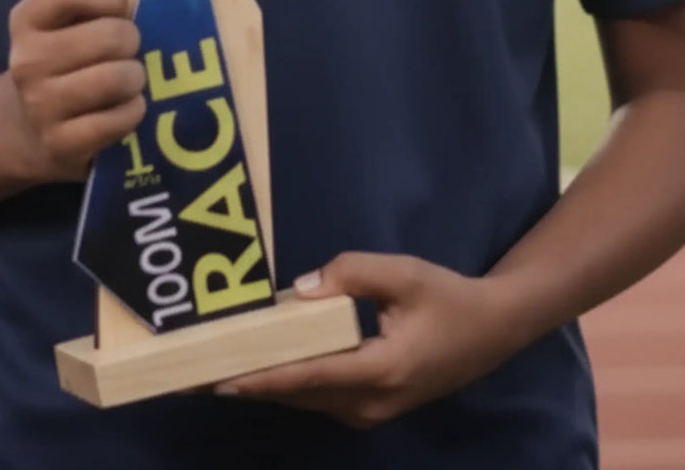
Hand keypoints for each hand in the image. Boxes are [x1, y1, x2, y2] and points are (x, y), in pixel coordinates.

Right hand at [6, 0, 144, 183]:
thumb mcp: (68, 22)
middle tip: (126, 52)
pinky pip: (119, 119)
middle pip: (109, 37)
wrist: (32, 127)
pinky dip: (133, 111)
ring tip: (128, 80)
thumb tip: (148, 6)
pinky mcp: (61, 144)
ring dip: (134, 78)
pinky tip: (125, 108)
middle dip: (130, 41)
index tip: (118, 9)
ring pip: (117, 79)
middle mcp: (27, 61)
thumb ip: (97, 5)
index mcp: (26, 20)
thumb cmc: (68, 60)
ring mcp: (40, 106)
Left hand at [216, 253, 520, 429]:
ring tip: (210, 370)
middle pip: (296, 392)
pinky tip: (255, 364)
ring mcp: (368, 411)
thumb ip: (352, 273)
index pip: (307, 376)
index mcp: (380, 371)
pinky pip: (316, 394)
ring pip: (304, 397)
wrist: (491, 332)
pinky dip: (285, 380)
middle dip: (246, 381)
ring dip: (261, 382)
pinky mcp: (368, 406)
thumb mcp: (404, 273)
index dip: (260, 377)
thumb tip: (300, 288)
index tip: (217, 377)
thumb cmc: (447, 298)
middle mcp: (369, 403)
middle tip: (192, 372)